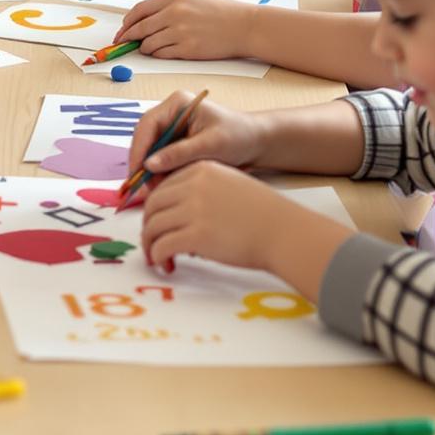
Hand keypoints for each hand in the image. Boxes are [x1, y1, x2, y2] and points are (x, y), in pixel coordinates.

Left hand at [113, 0, 250, 61]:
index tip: (122, 29)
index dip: (127, 22)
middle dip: (128, 37)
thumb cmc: (220, 12)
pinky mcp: (187, 49)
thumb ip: (167, 6)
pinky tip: (160, 52)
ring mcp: (181, 31)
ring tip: (146, 48)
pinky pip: (161, 54)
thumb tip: (142, 20)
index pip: (140, 10)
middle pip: (139, 28)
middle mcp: (175, 13)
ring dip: (144, 48)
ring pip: (148, 43)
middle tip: (122, 43)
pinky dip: (157, 54)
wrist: (244, 26)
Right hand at [122, 88, 264, 184]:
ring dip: (152, 169)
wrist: (257, 143)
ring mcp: (173, 128)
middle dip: (144, 162)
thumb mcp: (210, 145)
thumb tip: (149, 165)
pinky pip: (161, 157)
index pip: (147, 124)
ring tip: (157, 189)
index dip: (139, 148)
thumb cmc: (239, 136)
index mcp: (177, 104)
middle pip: (145, 137)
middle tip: (144, 185)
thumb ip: (179, 153)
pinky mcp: (177, 142)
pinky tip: (166, 185)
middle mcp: (171, 113)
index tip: (137, 171)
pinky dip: (162, 172)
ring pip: (151, 150)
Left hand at [139, 163, 294, 275]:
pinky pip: (162, 246)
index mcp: (202, 170)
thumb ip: (202, 191)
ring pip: (153, 226)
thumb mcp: (230, 187)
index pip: (163, 187)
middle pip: (152, 205)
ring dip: (150, 245)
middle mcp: (194, 185)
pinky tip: (166, 265)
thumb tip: (177, 213)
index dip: (155, 208)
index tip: (156, 224)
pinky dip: (158, 257)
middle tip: (152, 243)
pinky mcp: (196, 235)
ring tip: (157, 258)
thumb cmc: (264, 215)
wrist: (285, 232)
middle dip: (148, 226)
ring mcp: (194, 209)